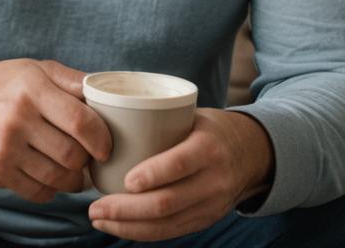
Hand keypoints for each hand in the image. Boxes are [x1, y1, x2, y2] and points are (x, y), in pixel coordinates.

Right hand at [0, 57, 111, 202]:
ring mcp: (3, 148)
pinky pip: (38, 193)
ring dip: (71, 178)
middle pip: (73, 155)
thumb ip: (70, 79)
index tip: (105, 145)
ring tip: (69, 167)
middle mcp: (16, 118)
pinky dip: (50, 188)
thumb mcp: (31, 69)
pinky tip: (46, 174)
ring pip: (58, 179)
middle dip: (86, 160)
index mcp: (30, 87)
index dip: (103, 139)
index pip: (82, 122)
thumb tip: (108, 93)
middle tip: (85, 155)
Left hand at [87, 108, 273, 241]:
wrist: (251, 152)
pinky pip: (172, 232)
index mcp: (208, 147)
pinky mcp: (205, 220)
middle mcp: (213, 180)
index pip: (179, 164)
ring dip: (128, 225)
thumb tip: (104, 112)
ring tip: (97, 218)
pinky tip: (118, 226)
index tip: (124, 179)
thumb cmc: (207, 127)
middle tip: (93, 206)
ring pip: (167, 224)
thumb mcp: (192, 114)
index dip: (152, 174)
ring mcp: (211, 205)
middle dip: (127, 209)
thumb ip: (159, 118)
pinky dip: (142, 232)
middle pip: (168, 202)